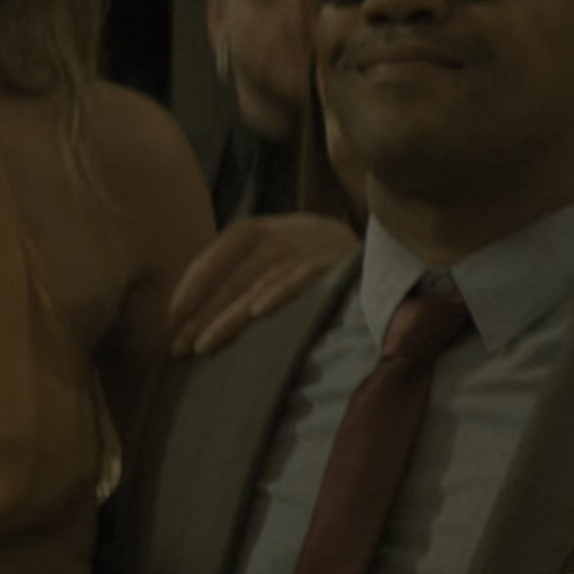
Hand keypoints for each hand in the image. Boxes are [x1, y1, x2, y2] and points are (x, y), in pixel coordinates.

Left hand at [169, 212, 358, 355]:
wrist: (401, 267)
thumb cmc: (333, 275)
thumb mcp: (292, 263)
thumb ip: (252, 275)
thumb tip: (195, 314)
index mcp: (280, 226)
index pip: (227, 245)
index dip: (195, 279)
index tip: (172, 317)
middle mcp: (300, 229)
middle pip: (241, 268)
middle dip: (205, 309)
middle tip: (180, 345)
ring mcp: (324, 245)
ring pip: (265, 278)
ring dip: (231, 315)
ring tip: (204, 346)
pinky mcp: (345, 264)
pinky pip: (305, 278)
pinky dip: (279, 294)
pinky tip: (255, 316)